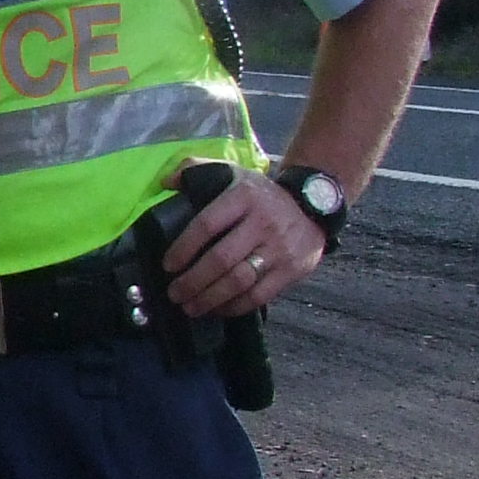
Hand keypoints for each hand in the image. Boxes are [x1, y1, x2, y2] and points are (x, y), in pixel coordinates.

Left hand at [156, 169, 327, 320]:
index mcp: (243, 197)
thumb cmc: (260, 195)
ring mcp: (278, 249)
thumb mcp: (233, 172)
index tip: (168, 265)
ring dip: (210, 299)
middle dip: (192, 281)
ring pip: (239, 281)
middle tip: (174, 293)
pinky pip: (258, 296)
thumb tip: (166, 181)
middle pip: (221, 259)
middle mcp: (262, 223)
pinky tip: (217, 309)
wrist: (312, 204)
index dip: (184, 248)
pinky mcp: (291, 270)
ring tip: (190, 307)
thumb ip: (197, 169)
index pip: (207, 225)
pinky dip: (234, 307)